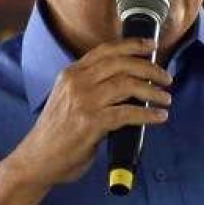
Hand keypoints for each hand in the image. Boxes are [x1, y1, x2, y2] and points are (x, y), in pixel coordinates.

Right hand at [7, 39, 170, 187]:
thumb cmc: (56, 133)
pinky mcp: (90, 123)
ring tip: (165, 98)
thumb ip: (89, 87)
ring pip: (127, 85)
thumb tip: (126, 84)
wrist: (37, 159)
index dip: (132, 45)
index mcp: (71, 73)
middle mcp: (77, 82)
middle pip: (121, 64)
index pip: (106, 50)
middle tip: (166, 78)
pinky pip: (127, 113)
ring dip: (152, 91)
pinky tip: (159, 117)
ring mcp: (83, 102)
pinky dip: (147, 114)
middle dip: (150, 68)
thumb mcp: (67, 99)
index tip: (152, 46)